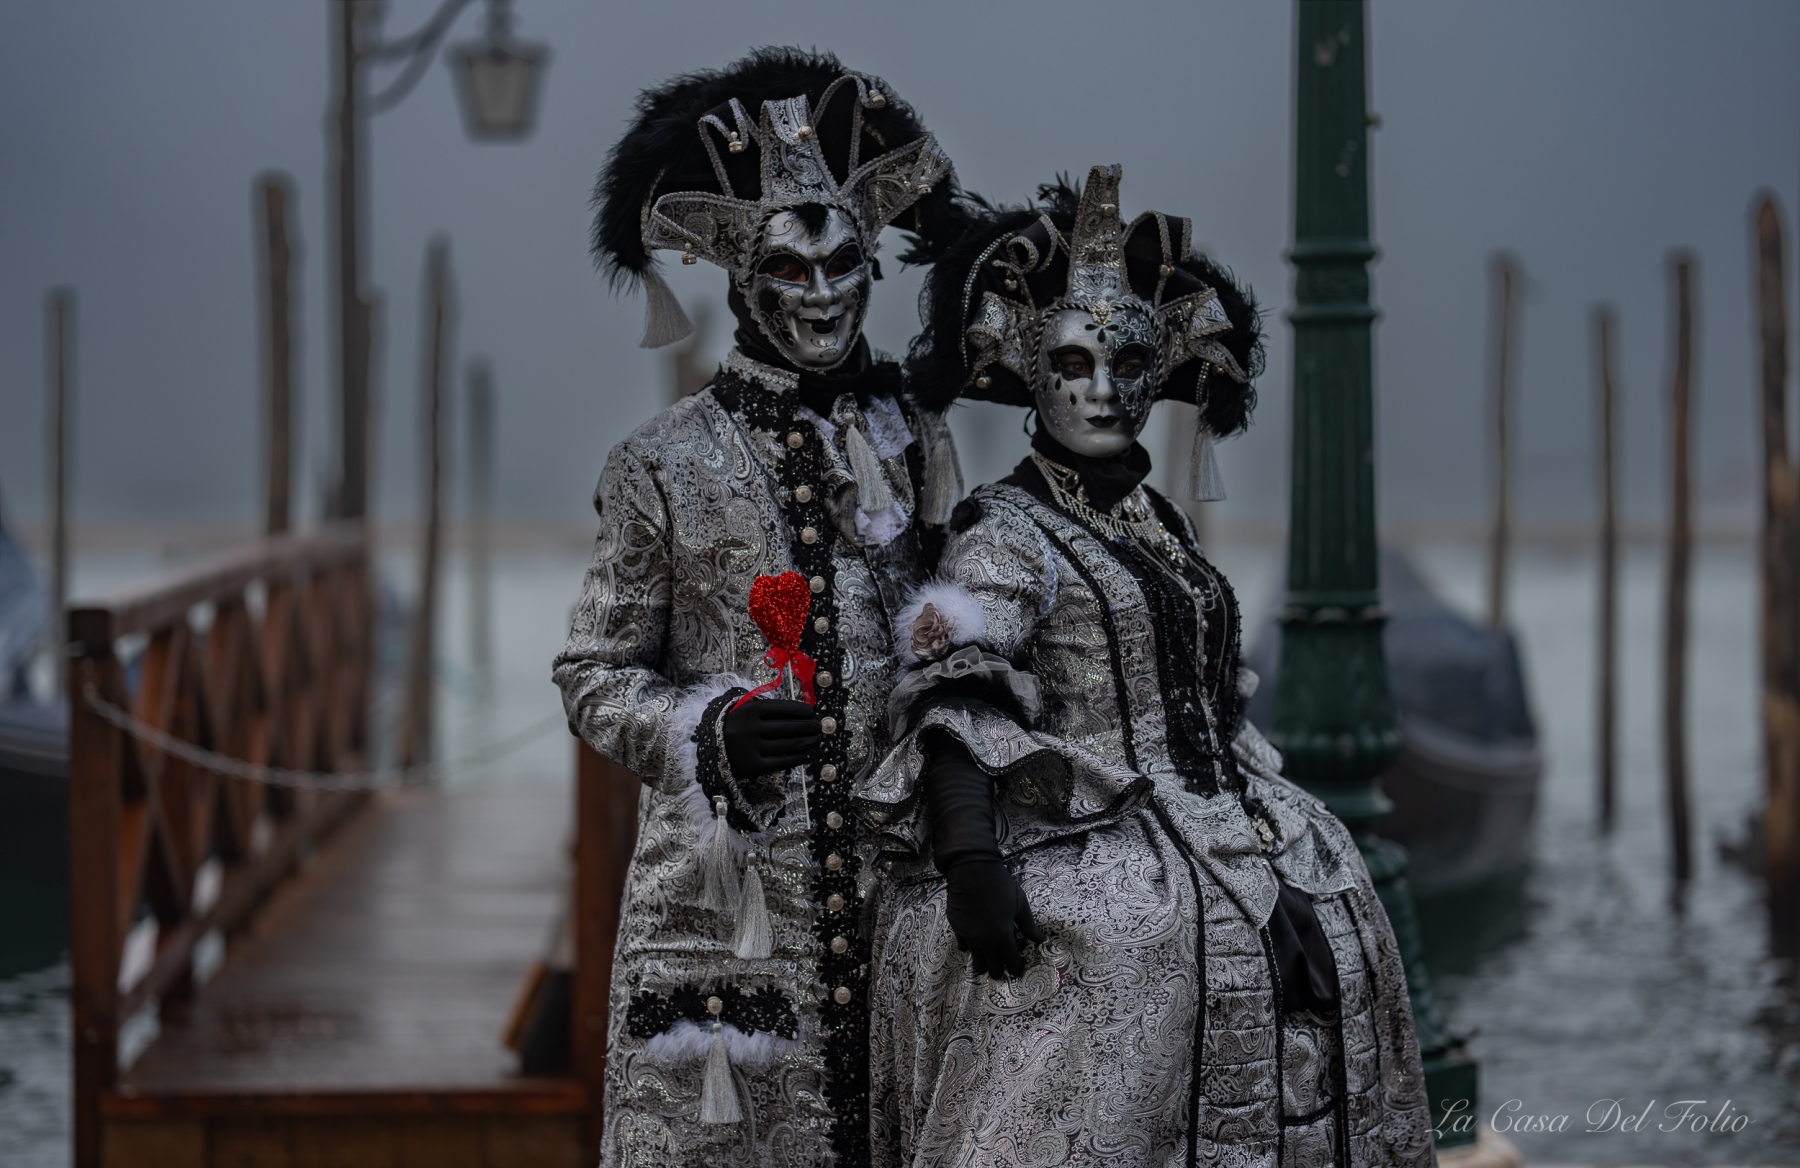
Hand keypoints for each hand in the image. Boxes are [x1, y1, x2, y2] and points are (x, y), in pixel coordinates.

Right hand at [721, 698, 820, 778]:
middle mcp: (750, 728)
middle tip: (819, 727)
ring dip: (807, 742)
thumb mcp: (741, 710)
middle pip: (789, 727)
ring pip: (788, 745)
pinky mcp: (752, 767)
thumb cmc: (731, 727)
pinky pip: (782, 762)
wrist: (707, 751)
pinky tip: (807, 756)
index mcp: (748, 710)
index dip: (801, 710)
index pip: (783, 708)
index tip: (812, 712)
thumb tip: (797, 711)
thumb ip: (763, 707)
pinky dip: (798, 758)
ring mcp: (751, 748)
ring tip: (816, 740)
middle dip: (808, 727)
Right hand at [942, 858, 1044, 977]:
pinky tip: (972, 948)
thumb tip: (1040, 939)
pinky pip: (963, 946)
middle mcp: (985, 940)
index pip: (1011, 960)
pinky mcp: (957, 928)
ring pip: (976, 960)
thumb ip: (1029, 925)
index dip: (1015, 968)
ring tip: (985, 968)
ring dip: (983, 965)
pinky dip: (969, 949)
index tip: (1017, 971)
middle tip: (1001, 972)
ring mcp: (969, 935)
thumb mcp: (1020, 904)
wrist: (972, 871)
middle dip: (998, 971)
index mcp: (1003, 935)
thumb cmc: (1000, 885)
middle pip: (992, 965)